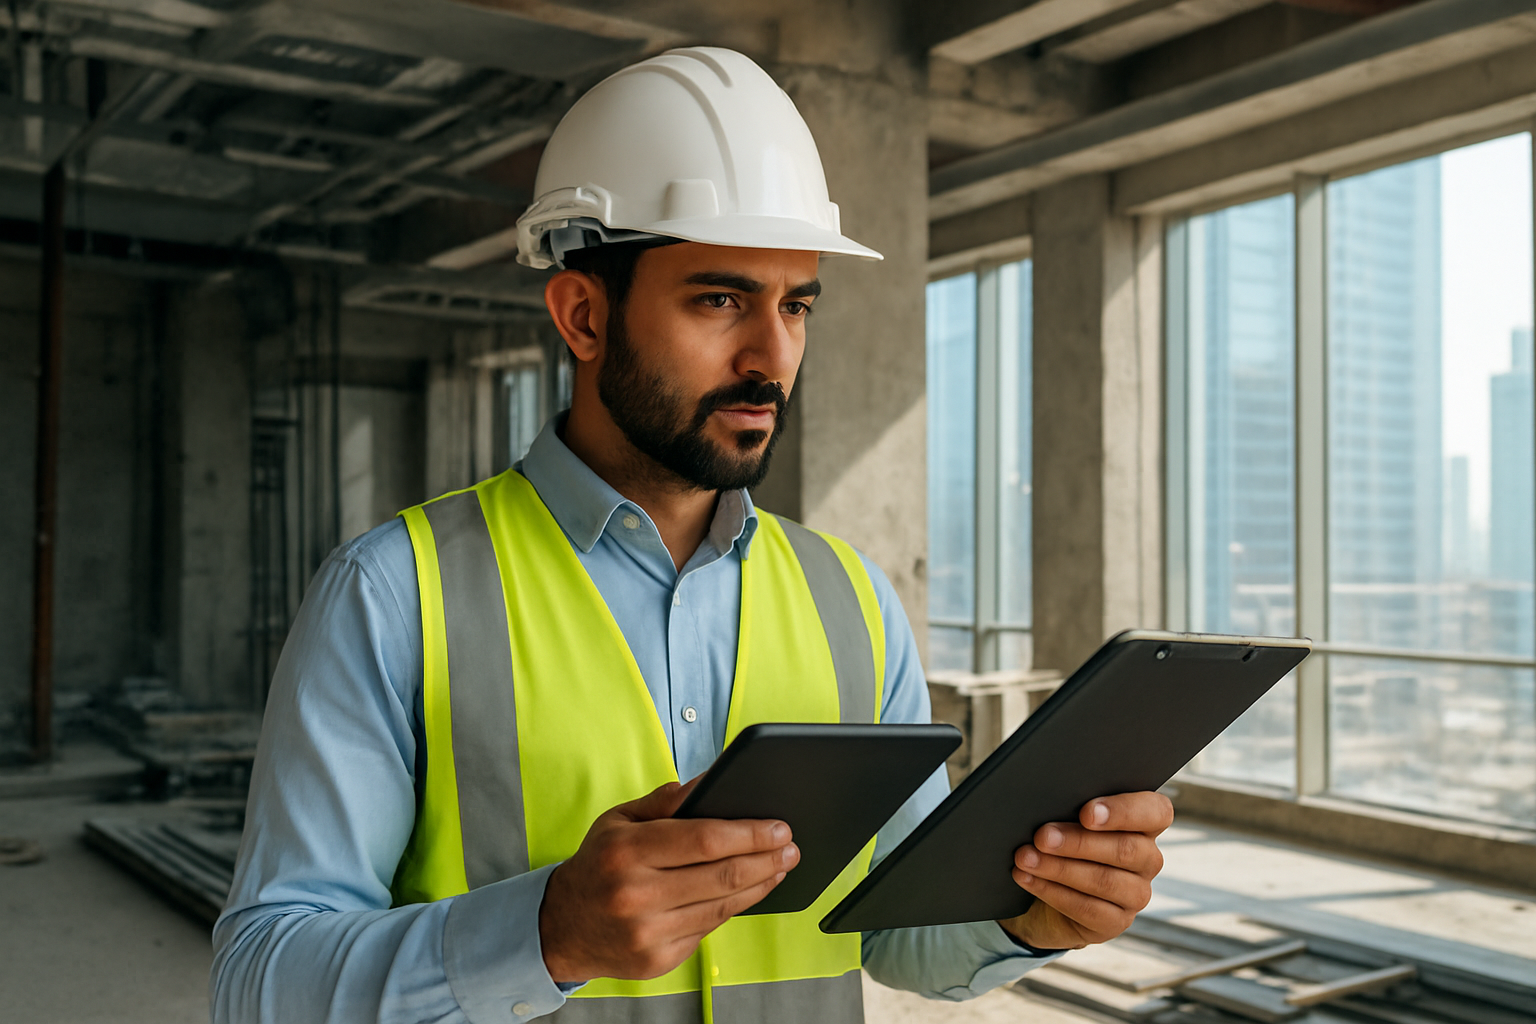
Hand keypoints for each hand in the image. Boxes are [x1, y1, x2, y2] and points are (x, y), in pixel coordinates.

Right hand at [538, 778, 799, 983]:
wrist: (561, 927)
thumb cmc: (598, 866)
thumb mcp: (619, 820)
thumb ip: (666, 802)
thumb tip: (711, 781)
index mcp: (626, 850)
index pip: (704, 839)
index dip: (750, 833)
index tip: (778, 828)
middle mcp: (635, 893)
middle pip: (722, 875)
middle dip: (766, 859)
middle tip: (790, 848)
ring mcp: (647, 932)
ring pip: (722, 906)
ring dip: (759, 886)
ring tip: (779, 868)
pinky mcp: (657, 960)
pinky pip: (708, 930)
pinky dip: (732, 908)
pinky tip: (747, 892)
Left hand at [998, 791, 1172, 950]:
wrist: (1043, 896)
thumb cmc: (1058, 844)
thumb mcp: (1065, 821)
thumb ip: (1070, 808)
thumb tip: (1046, 803)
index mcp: (1143, 824)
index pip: (1156, 812)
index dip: (1124, 812)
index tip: (1087, 813)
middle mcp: (1147, 859)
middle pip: (1126, 849)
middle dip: (1078, 841)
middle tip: (1041, 836)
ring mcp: (1136, 894)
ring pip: (1105, 881)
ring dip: (1059, 868)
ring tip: (1025, 858)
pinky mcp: (1116, 922)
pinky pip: (1088, 909)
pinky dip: (1052, 892)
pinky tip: (1027, 879)